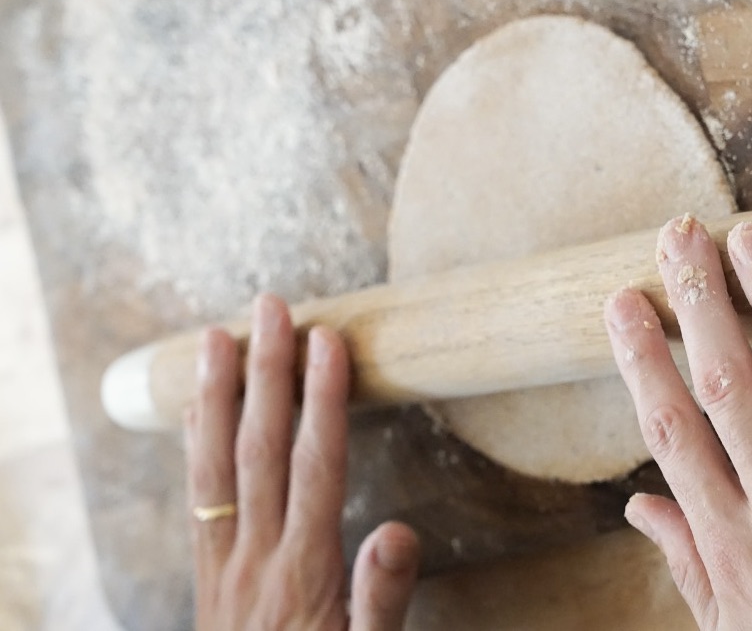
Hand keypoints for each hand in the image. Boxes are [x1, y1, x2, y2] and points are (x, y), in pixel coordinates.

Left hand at [184, 294, 418, 629]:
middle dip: (267, 373)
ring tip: (214, 336)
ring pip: (215, 465)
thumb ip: (383, 600)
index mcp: (303, 573)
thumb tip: (399, 528)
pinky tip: (199, 407)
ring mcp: (223, 561)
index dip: (323, 401)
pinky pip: (196, 494)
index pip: (316, 468)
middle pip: (259, 450)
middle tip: (269, 308)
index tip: (328, 342)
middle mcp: (254, 557)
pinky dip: (196, 441)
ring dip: (217, 395)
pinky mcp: (207, 569)